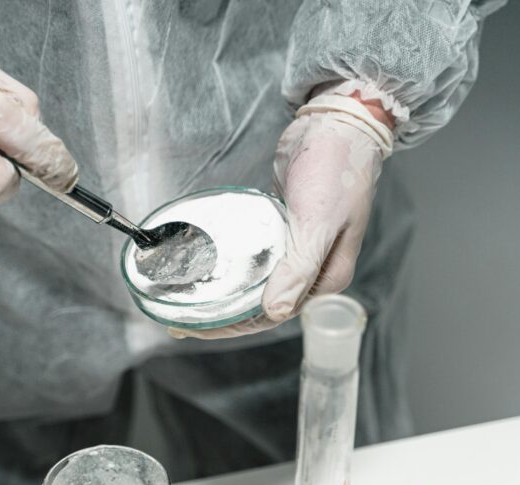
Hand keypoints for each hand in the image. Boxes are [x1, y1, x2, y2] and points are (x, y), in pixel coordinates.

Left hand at [172, 93, 391, 339]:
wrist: (339, 123)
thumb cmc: (336, 169)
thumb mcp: (317, 223)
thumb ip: (297, 269)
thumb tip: (274, 312)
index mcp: (325, 277)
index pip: (272, 314)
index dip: (232, 324)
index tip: (197, 326)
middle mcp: (313, 270)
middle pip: (260, 303)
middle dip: (222, 314)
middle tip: (180, 320)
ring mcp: (298, 249)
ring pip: (255, 282)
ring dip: (224, 293)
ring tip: (188, 300)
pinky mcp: (283, 229)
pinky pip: (254, 256)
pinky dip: (231, 266)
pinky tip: (207, 268)